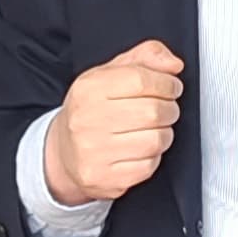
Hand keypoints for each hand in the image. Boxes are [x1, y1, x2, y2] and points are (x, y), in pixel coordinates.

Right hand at [42, 39, 183, 206]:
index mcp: (88, 89)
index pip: (141, 80)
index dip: (166, 83)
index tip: (172, 87)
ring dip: (165, 134)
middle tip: (166, 109)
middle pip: (152, 111)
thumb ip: (145, 57)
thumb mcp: (112, 73)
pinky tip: (141, 149)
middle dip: (170, 109)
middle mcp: (86, 120)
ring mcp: (94, 152)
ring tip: (154, 129)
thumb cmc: (92, 110)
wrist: (64, 152)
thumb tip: (174, 64)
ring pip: (155, 140)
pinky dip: (153, 157)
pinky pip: (149, 166)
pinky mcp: (104, 178)